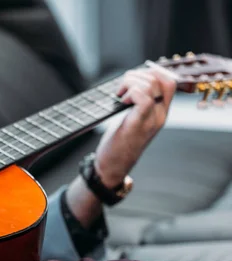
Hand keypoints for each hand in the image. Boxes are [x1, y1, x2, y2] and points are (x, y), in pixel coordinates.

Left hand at [94, 69, 176, 186]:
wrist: (113, 166)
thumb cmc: (119, 142)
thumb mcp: (132, 119)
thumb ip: (136, 103)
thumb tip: (130, 82)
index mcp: (160, 112)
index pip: (170, 82)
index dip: (152, 71)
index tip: (135, 77)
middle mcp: (160, 115)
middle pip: (161, 79)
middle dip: (138, 75)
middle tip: (122, 86)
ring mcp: (151, 120)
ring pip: (151, 86)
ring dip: (131, 82)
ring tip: (120, 94)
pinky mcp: (138, 125)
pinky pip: (143, 99)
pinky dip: (131, 93)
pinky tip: (120, 100)